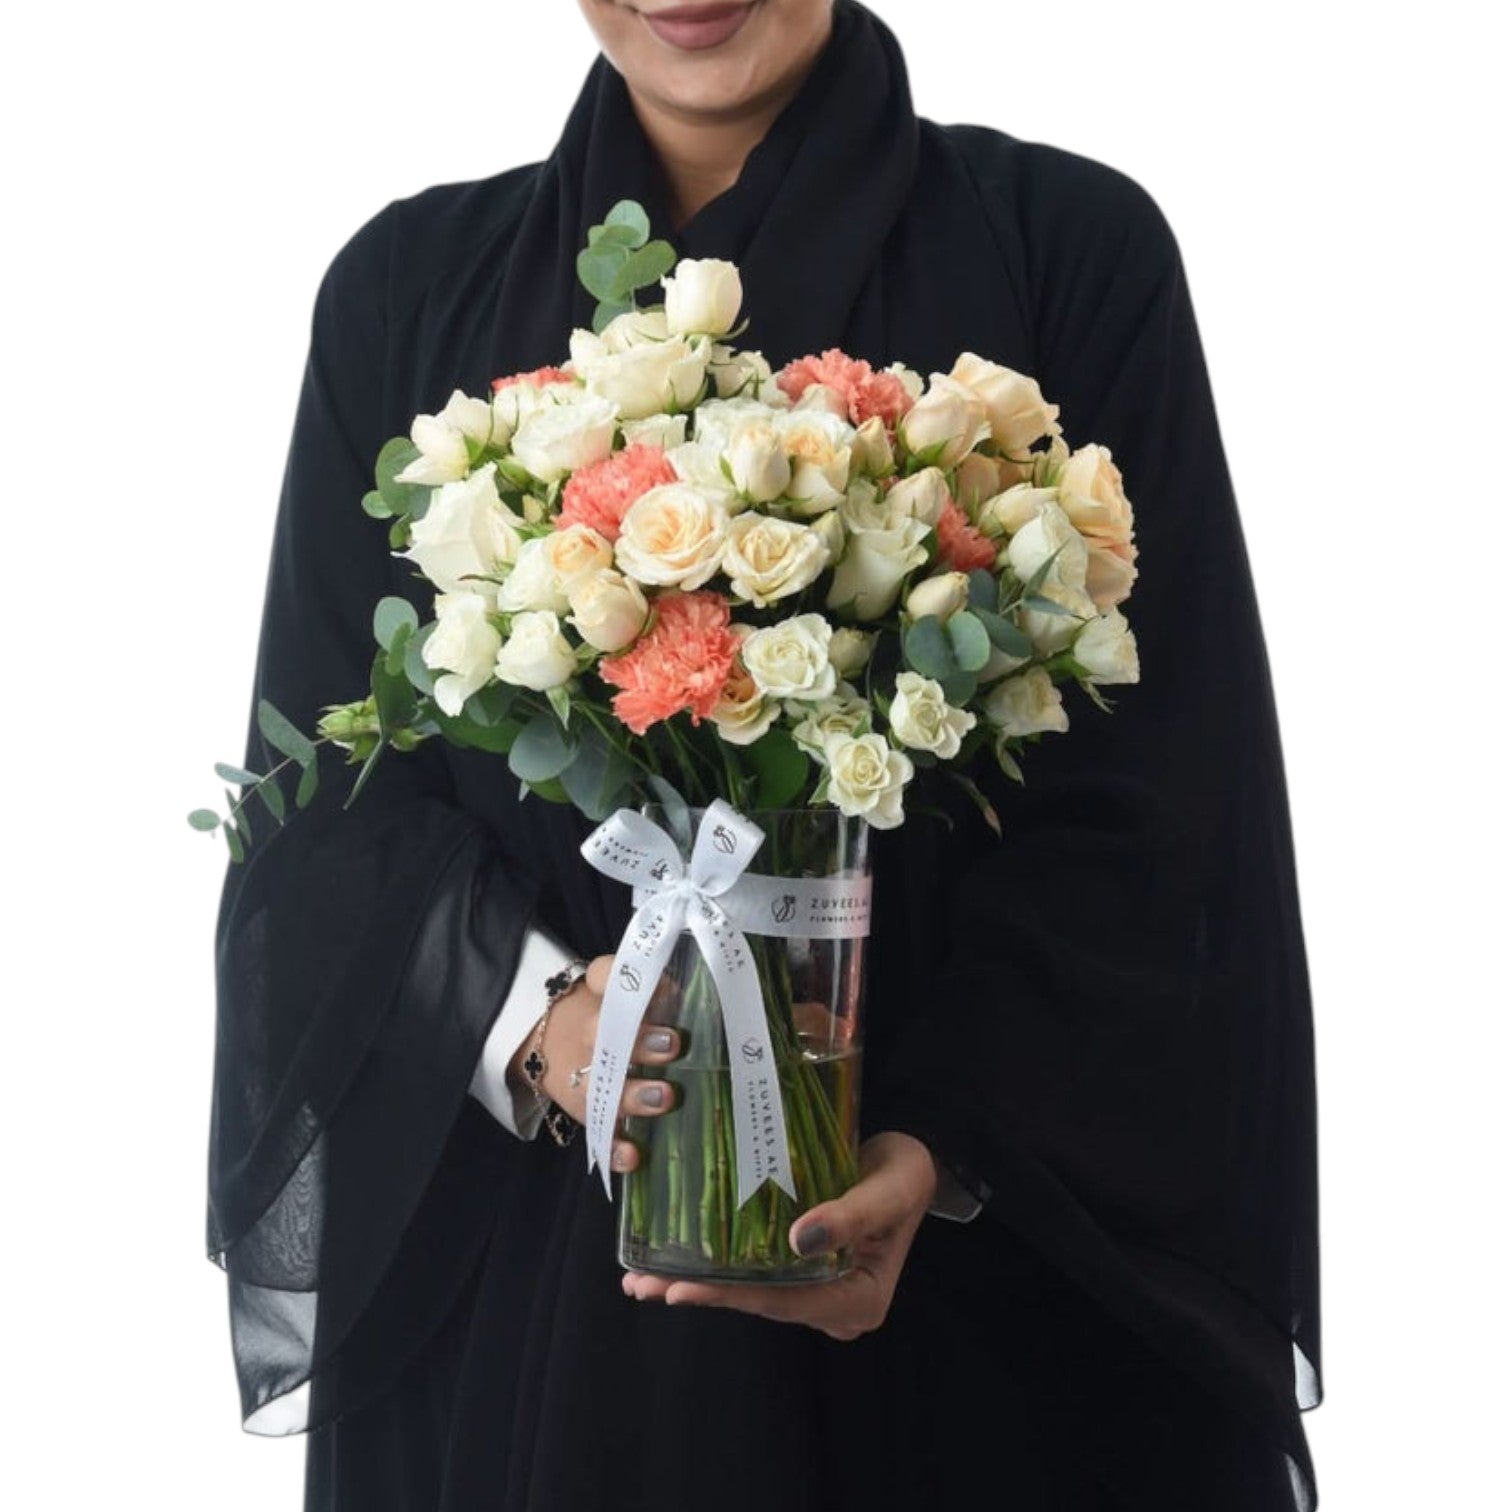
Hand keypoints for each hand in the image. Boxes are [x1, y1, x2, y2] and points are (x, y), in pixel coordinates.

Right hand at [507, 954, 681, 1172]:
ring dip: (633, 1094)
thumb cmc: (614, 1014)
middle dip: (638, 1041)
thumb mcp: (629, 993)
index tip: (658, 985)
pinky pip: (599, 1133)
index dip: (620, 978)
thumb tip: (694, 990)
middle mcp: (590, 1037)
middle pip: (602, 1033)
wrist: (557, 1041)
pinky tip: (633, 1156)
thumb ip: (658, 988)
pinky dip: (615, 1148)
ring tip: (664, 1097)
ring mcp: (586, 1078)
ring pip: (602, 1087)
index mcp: (602, 998)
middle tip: (672, 1044)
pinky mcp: (588, 1113)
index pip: (604, 976)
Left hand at [622, 1131, 937, 1340]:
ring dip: (701, 1285)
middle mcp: (835, 1307)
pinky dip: (718, 1269)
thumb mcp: (889, 1189)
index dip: (731, 1295)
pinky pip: (757, 1274)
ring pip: (752, 1292)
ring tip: (642, 1282)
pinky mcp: (805, 1271)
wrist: (915, 1161)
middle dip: (703, 1294)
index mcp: (859, 1301)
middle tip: (643, 1287)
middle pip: (761, 1303)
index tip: (680, 1290)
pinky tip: (677, 1264)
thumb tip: (798, 1241)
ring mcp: (818, 1292)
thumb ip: (850, 1215)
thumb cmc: (906, 1173)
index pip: (784, 1301)